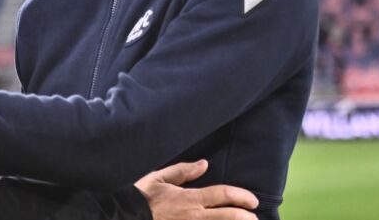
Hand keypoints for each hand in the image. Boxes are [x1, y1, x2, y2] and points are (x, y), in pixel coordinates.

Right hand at [134, 160, 258, 219]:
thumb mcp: (159, 178)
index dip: (241, 196)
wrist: (123, 216)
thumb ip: (183, 171)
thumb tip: (204, 164)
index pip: (222, 195)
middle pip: (228, 216)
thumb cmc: (141, 197)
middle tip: (254, 217)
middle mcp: (194, 216)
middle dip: (246, 217)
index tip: (253, 200)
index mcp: (189, 198)